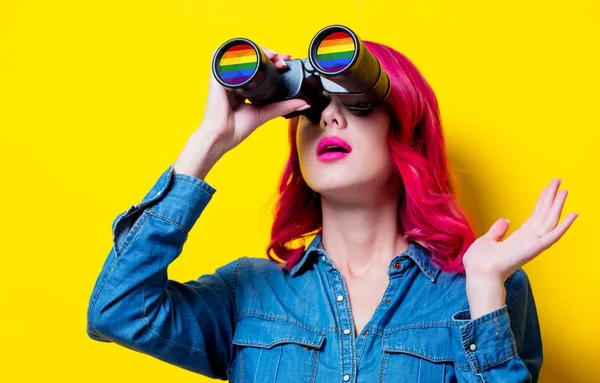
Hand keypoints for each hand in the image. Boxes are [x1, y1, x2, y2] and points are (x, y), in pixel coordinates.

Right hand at [198, 46, 308, 154]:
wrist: (222, 136)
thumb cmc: (236, 128)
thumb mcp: (265, 113)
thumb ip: (283, 106)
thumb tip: (303, 103)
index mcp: (243, 86)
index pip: (258, 67)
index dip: (272, 60)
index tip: (285, 62)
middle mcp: (234, 78)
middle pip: (251, 57)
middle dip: (269, 53)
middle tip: (282, 59)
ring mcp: (225, 75)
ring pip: (242, 52)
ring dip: (257, 49)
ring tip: (272, 55)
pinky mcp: (218, 74)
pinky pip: (226, 55)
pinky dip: (240, 50)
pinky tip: (254, 53)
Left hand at [462, 178, 578, 316]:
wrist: (479, 273)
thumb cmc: (480, 262)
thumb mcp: (487, 240)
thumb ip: (497, 230)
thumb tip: (505, 220)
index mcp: (517, 238)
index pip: (534, 217)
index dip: (541, 202)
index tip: (548, 189)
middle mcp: (528, 240)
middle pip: (544, 214)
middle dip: (551, 197)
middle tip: (558, 180)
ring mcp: (533, 244)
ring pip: (550, 220)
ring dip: (558, 204)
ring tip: (564, 189)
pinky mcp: (535, 248)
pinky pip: (553, 235)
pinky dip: (564, 225)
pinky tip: (573, 214)